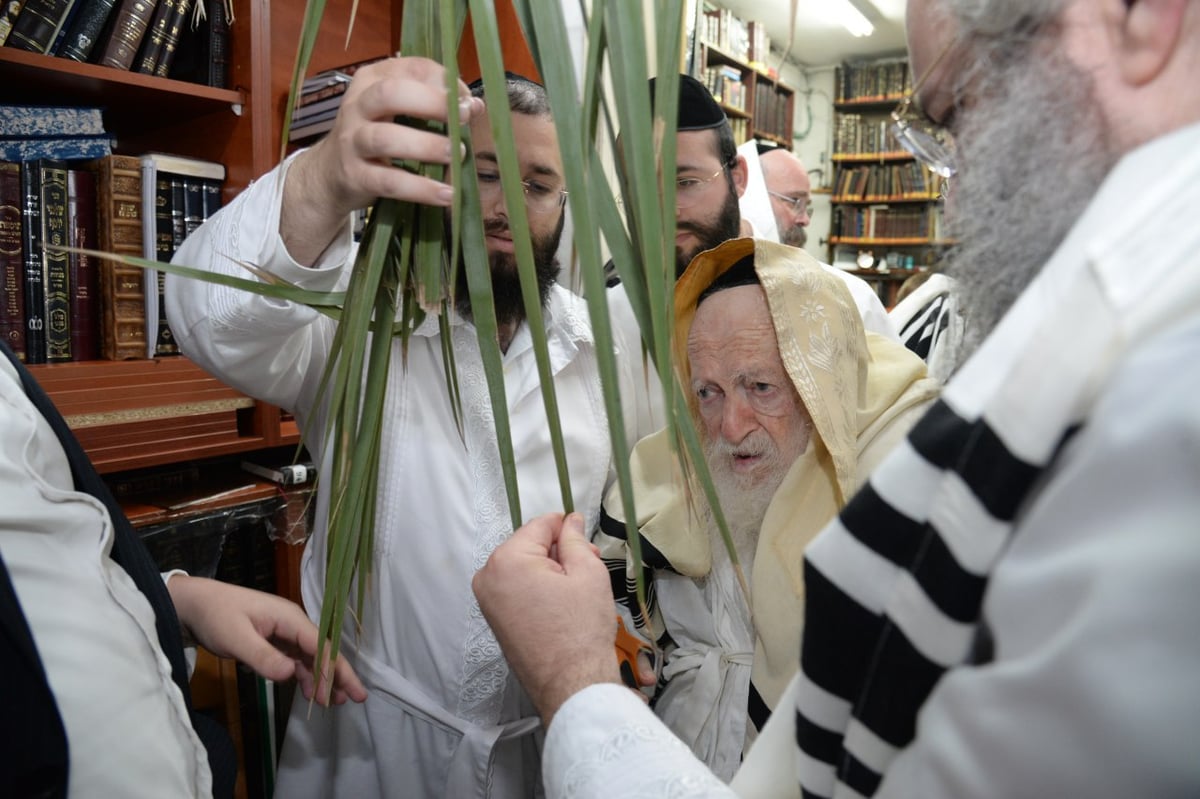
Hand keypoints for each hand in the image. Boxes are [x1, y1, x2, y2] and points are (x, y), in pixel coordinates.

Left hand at [167, 575, 366, 706]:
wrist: (193, 604)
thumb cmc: (216, 616)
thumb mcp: (237, 639)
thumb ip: (263, 657)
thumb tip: (290, 675)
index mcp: (289, 618)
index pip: (319, 645)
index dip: (333, 668)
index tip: (343, 691)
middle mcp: (292, 624)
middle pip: (322, 650)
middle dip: (339, 673)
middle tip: (356, 698)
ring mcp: (284, 632)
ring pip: (311, 657)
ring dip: (323, 678)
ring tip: (334, 702)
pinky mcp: (274, 641)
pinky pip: (296, 659)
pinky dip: (305, 676)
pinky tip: (308, 692)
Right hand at [281, 55, 484, 263]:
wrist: (329, 173)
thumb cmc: (376, 135)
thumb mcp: (399, 112)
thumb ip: (435, 105)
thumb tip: (475, 105)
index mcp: (372, 80)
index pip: (409, 67)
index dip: (443, 81)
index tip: (468, 100)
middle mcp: (357, 105)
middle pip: (390, 94)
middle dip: (432, 103)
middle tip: (465, 118)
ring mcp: (352, 141)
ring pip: (386, 139)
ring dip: (427, 146)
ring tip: (457, 154)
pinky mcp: (354, 176)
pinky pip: (389, 182)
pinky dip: (421, 189)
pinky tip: (447, 194)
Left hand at [474, 513, 621, 723]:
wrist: (571, 685)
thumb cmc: (581, 630)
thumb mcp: (587, 572)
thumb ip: (575, 540)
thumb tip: (570, 521)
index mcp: (507, 560)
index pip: (539, 526)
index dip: (567, 527)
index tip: (586, 538)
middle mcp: (488, 577)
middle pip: (529, 546)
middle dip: (559, 551)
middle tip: (590, 565)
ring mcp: (487, 600)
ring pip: (524, 568)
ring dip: (550, 570)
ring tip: (580, 587)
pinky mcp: (494, 619)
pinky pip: (517, 589)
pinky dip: (539, 589)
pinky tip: (563, 602)